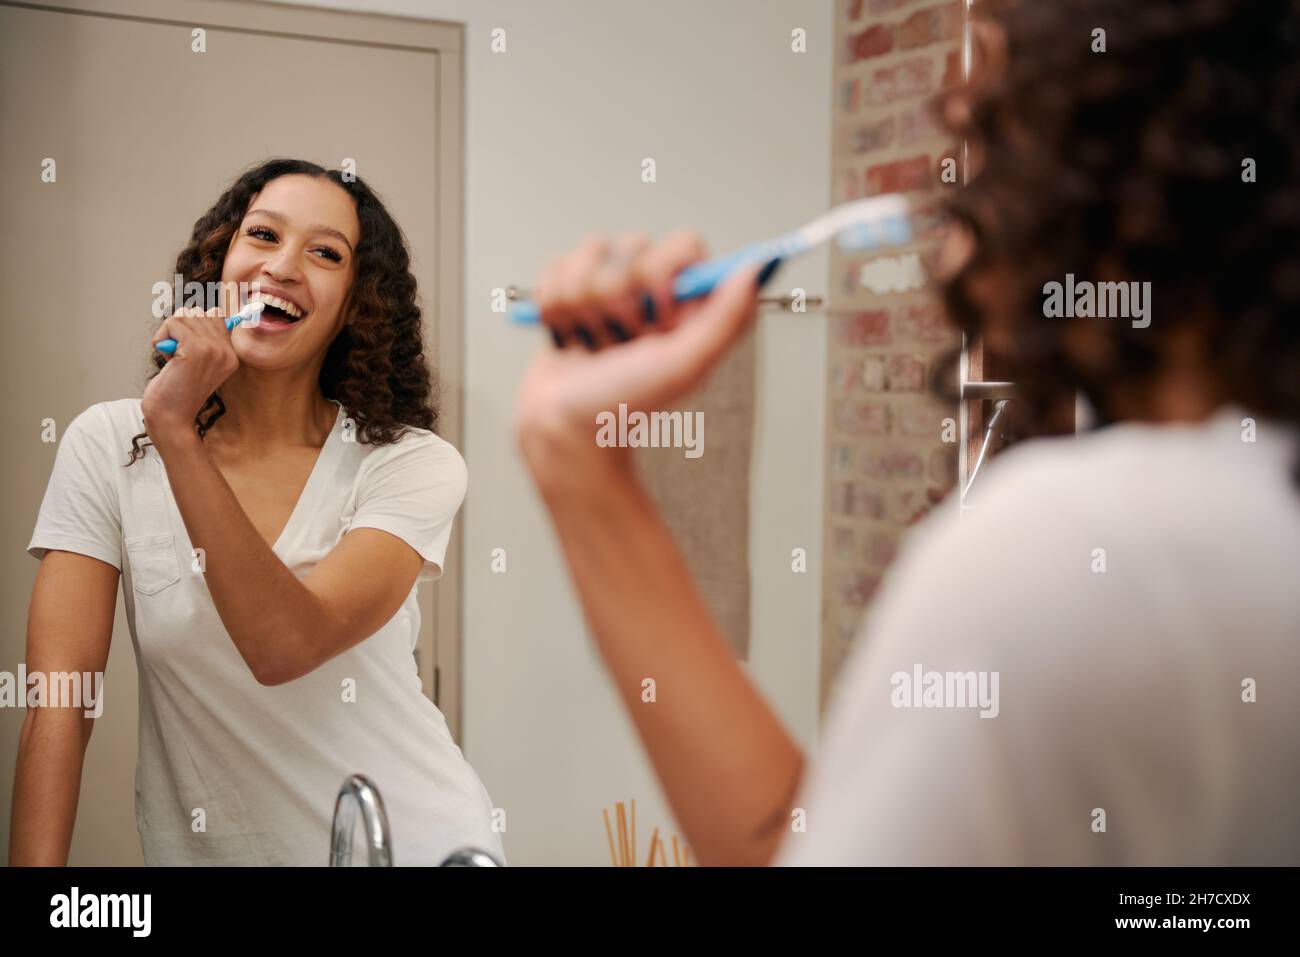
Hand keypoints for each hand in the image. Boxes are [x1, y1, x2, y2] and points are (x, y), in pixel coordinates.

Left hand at [143, 296, 240, 442]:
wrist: (170, 418)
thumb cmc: (176, 392)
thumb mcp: (196, 362)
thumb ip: (202, 338)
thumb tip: (198, 310)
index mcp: (231, 355)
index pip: (215, 314)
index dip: (192, 325)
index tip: (184, 347)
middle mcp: (228, 351)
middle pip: (198, 312)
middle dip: (178, 328)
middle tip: (176, 355)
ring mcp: (214, 349)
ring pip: (185, 315)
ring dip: (168, 333)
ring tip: (171, 357)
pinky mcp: (196, 349)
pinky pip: (173, 323)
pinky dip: (161, 337)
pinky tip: (166, 358)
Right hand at [514, 230, 770, 479]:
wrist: (560, 431)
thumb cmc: (624, 406)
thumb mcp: (684, 366)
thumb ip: (726, 318)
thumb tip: (756, 269)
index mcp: (686, 305)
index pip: (683, 244)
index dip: (663, 273)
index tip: (658, 317)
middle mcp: (651, 292)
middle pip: (632, 244)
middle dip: (616, 296)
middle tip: (620, 340)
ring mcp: (609, 290)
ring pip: (590, 251)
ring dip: (581, 302)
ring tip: (591, 341)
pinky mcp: (569, 294)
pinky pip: (556, 267)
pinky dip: (552, 304)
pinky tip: (567, 335)